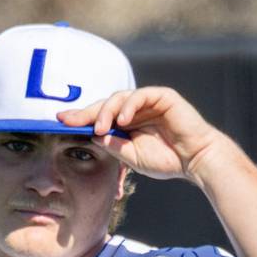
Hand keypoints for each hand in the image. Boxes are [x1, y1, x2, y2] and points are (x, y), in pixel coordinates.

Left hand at [56, 86, 223, 182]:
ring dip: (107, 112)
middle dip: (86, 112)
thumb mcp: (132, 156)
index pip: (100, 117)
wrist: (196, 160)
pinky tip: (122, 120)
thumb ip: (114, 145)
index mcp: (128, 123)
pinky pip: (140, 96)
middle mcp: (136, 109)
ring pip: (120, 98)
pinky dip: (128, 107)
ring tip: (101, 128)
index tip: (60, 121)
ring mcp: (149, 101)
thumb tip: (93, 135)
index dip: (81, 118)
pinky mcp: (162, 96)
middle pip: (105, 104)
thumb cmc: (167, 160)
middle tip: (68, 119)